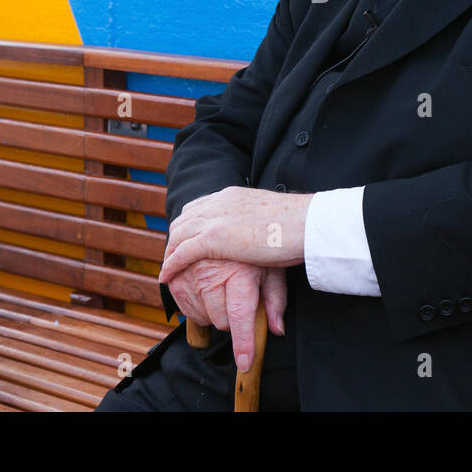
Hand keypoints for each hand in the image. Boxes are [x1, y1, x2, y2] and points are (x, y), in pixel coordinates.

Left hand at [159, 187, 312, 283]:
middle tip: (172, 256)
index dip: (190, 224)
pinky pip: (182, 252)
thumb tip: (263, 239)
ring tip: (168, 269)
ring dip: (170, 252)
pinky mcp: (213, 238)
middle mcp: (219, 203)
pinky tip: (167, 276)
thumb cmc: (298, 223)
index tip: (187, 239)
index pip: (200, 206)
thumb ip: (260, 226)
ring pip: (178, 235)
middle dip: (175, 238)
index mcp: (232, 196)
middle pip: (184, 219)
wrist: (305, 223)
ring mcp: (214, 219)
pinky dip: (171, 264)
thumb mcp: (272, 219)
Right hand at [165, 259, 286, 370]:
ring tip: (223, 289)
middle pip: (221, 321)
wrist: (222, 222)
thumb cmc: (251, 248)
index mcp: (239, 271)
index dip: (243, 342)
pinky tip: (207, 290)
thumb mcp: (271, 267)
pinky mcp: (175, 276)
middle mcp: (212, 273)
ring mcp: (190, 275)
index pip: (240, 315)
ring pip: (203, 318)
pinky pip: (186, 310)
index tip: (244, 363)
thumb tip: (277, 330)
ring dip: (214, 312)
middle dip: (233, 317)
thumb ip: (275, 299)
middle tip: (239, 297)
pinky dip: (198, 306)